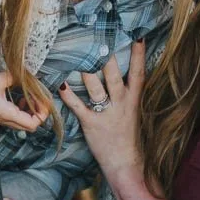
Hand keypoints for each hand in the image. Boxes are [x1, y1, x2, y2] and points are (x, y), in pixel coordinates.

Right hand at [0, 71, 44, 132]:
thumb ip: (16, 77)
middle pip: (30, 126)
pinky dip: (21, 111)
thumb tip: (28, 75)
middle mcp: (6, 121)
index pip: (34, 123)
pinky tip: (18, 99)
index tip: (42, 100)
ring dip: (29, 113)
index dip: (42, 113)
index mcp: (8, 115)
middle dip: (38, 113)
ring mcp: (1, 121)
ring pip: (23, 124)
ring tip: (28, 98)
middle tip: (38, 99)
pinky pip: (15, 119)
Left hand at [59, 41, 146, 181]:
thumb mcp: (133, 112)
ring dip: (87, 71)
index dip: (138, 55)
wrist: (125, 163)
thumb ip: (128, 94)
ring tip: (78, 54)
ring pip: (96, 88)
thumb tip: (124, 74)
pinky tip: (60, 84)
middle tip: (101, 37)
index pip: (139, 74)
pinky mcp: (91, 123)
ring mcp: (106, 113)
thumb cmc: (127, 136)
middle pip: (115, 76)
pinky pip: (79, 106)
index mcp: (133, 100)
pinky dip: (69, 95)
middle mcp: (121, 104)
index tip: (137, 36)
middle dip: (108, 58)